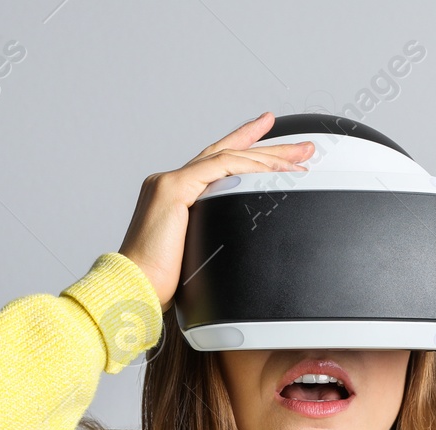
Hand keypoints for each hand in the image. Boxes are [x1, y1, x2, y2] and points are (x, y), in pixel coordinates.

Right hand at [118, 111, 313, 310]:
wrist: (135, 288)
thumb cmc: (159, 281)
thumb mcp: (197, 253)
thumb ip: (215, 235)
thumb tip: (242, 241)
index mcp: (175, 195)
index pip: (216, 164)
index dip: (244, 147)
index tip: (268, 136)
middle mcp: (170, 182)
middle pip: (227, 155)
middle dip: (267, 149)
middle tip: (300, 148)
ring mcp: (170, 182)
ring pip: (228, 158)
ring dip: (268, 157)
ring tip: (298, 157)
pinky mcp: (173, 189)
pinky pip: (220, 169)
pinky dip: (249, 168)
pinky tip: (273, 171)